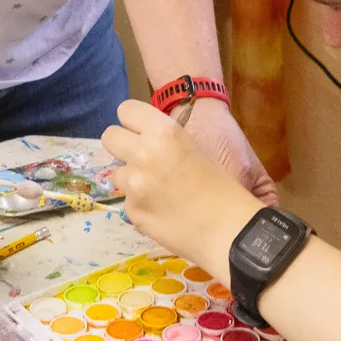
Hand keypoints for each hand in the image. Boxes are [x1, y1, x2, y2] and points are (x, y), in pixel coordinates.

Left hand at [104, 100, 261, 277]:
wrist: (230, 230)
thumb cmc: (223, 186)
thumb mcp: (194, 149)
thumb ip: (164, 141)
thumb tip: (142, 141)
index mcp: (164, 132)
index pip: (126, 110)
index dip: (132, 122)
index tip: (139, 132)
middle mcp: (144, 153)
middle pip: (109, 137)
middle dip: (121, 147)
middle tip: (138, 158)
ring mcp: (135, 183)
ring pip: (116, 173)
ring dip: (131, 179)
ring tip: (157, 191)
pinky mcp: (132, 210)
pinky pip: (128, 201)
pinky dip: (141, 205)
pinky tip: (163, 212)